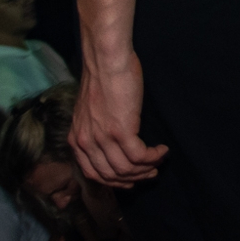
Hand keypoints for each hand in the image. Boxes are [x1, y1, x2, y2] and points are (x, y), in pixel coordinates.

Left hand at [70, 57, 165, 187]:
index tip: (130, 178)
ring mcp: (102, 139)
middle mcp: (86, 143)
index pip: (93, 174)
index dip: (114, 180)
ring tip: (158, 162)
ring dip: (146, 170)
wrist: (106, 60)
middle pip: (111, 175)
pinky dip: (153, 157)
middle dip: (133, 179)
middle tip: (149, 174)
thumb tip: (112, 140)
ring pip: (126, 169)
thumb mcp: (90, 110)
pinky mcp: (121, 131)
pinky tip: (162, 151)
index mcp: (77, 139)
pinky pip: (139, 156)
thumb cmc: (103, 77)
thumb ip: (95, 128)